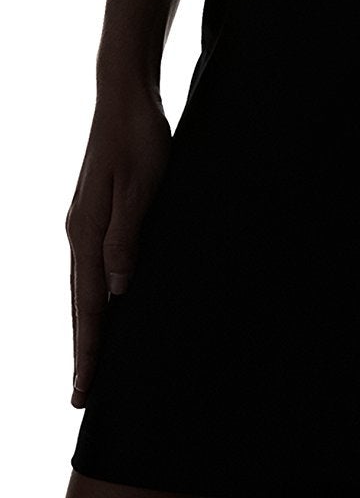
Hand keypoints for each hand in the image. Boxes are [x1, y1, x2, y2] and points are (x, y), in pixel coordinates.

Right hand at [66, 82, 172, 406]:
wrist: (125, 98)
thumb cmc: (140, 140)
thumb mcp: (142, 187)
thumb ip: (127, 236)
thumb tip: (118, 288)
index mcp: (87, 234)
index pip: (89, 306)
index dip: (88, 351)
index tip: (86, 391)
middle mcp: (79, 235)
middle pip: (80, 306)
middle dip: (83, 352)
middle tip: (82, 398)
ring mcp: (84, 226)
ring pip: (83, 291)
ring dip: (87, 330)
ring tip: (91, 366)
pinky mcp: (96, 217)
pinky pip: (91, 272)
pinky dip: (93, 301)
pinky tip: (105, 309)